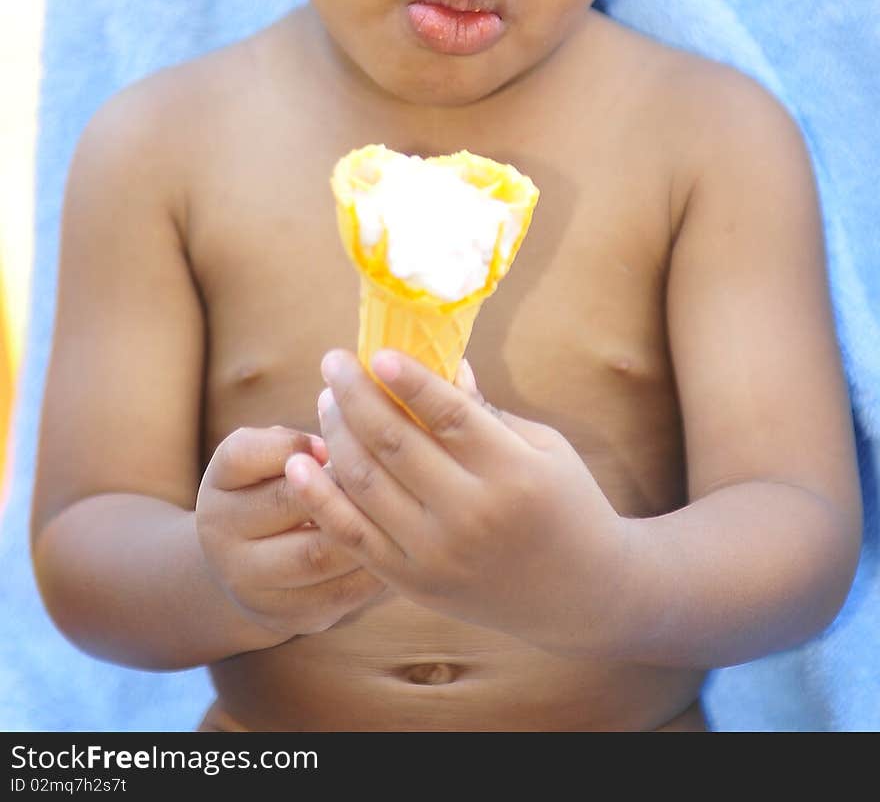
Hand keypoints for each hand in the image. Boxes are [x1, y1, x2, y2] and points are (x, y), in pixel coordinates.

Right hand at [195, 423, 385, 646]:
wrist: (250, 568)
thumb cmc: (275, 490)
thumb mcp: (269, 459)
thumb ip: (297, 444)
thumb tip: (344, 445)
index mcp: (219, 482)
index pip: (245, 453)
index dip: (294, 443)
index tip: (330, 442)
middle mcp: (220, 533)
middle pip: (288, 502)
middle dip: (342, 484)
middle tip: (385, 470)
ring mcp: (249, 582)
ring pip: (316, 554)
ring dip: (363, 528)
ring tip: (399, 506)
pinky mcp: (284, 616)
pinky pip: (338, 593)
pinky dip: (372, 569)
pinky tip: (398, 546)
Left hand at [285, 350, 627, 655]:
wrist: (580, 595)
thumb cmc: (567, 504)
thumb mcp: (545, 448)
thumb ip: (488, 411)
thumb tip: (442, 363)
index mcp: (512, 473)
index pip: (448, 416)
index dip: (409, 380)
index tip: (376, 351)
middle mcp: (472, 515)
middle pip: (395, 445)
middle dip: (355, 396)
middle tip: (333, 361)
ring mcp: (438, 554)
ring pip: (367, 485)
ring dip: (336, 436)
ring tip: (326, 399)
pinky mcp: (414, 582)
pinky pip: (353, 537)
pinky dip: (319, 500)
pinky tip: (298, 465)